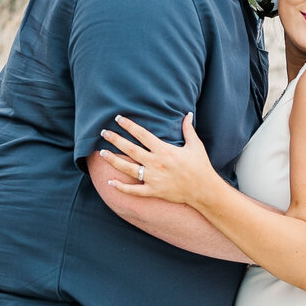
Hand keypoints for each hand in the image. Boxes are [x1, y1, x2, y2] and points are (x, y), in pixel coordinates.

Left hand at [99, 112, 216, 207]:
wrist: (203, 190)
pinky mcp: (153, 191)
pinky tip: (110, 182)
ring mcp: (153, 178)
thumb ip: (188, 129)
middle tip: (103, 132)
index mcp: (164, 150)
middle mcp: (156, 163)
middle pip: (130, 149)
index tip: (118, 119)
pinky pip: (133, 191)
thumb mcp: (195, 145)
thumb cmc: (200, 166)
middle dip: (115, 140)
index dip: (129, 126)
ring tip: (102, 153)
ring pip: (128, 168)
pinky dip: (121, 187)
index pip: (142, 134)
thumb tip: (187, 114)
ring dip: (113, 160)